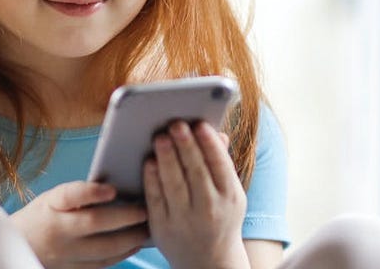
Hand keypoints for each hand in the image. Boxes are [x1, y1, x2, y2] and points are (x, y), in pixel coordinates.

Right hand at [9, 181, 150, 268]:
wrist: (18, 247)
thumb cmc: (42, 216)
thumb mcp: (52, 199)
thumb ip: (78, 194)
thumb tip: (117, 189)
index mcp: (51, 206)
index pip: (70, 196)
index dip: (91, 191)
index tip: (112, 189)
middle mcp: (56, 230)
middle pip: (95, 223)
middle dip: (126, 217)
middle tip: (145, 210)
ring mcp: (64, 253)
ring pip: (104, 248)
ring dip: (130, 238)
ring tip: (145, 229)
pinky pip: (103, 263)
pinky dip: (122, 254)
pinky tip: (134, 244)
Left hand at [143, 120, 249, 268]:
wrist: (209, 260)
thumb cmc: (219, 217)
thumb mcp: (229, 194)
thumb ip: (222, 164)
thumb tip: (217, 133)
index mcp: (230, 196)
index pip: (220, 165)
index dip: (208, 144)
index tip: (199, 124)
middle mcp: (209, 209)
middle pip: (195, 172)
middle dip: (185, 146)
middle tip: (175, 124)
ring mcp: (185, 219)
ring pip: (174, 184)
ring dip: (167, 158)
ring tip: (160, 137)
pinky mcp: (163, 227)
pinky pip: (156, 199)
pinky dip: (152, 179)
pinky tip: (149, 161)